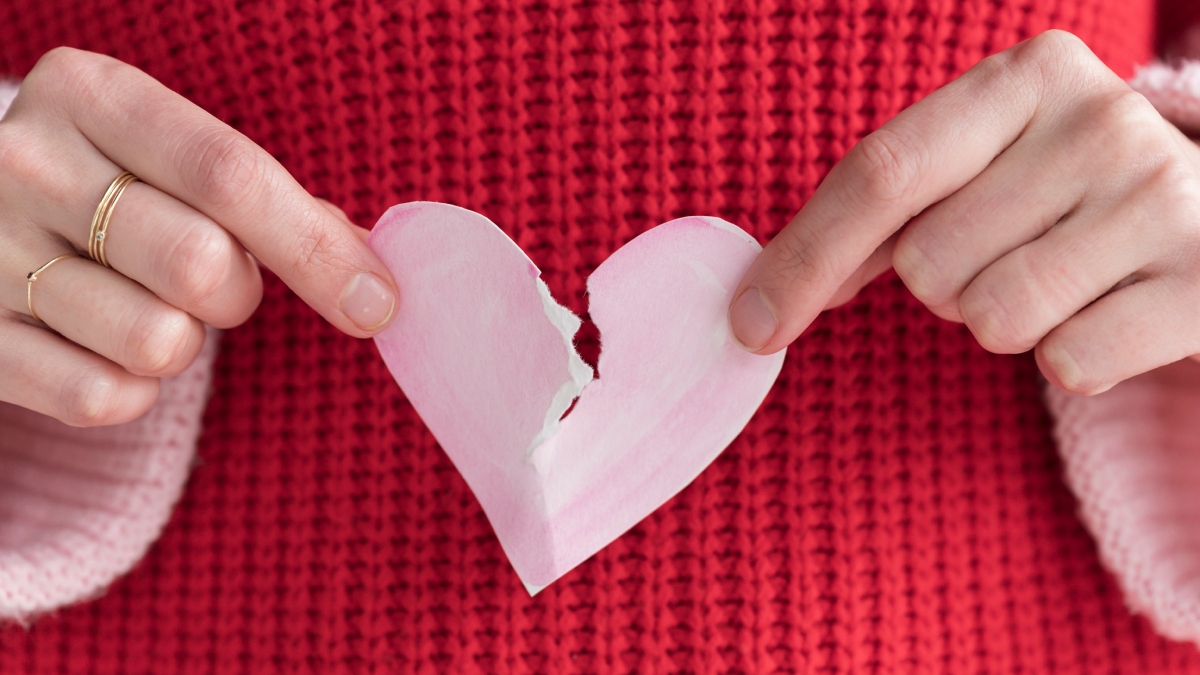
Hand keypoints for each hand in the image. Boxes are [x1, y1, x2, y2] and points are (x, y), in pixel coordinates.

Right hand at [0, 47, 397, 425]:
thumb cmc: (111, 183)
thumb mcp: (170, 154)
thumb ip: (269, 199)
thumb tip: (371, 272)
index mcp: (91, 95)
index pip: (231, 176)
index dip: (317, 248)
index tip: (378, 302)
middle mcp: (26, 162)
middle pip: (202, 265)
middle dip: (239, 295)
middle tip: (216, 283)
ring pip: (156, 341)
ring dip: (182, 343)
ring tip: (147, 307)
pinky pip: (101, 398)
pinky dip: (131, 392)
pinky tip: (106, 347)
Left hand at [730, 30, 1199, 394]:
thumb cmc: (1061, 192)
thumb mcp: (979, 166)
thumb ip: (877, 213)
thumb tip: (762, 299)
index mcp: (1028, 76)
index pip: (881, 174)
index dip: (804, 258)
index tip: (750, 325)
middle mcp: (1102, 119)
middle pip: (927, 263)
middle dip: (940, 285)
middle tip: (1008, 251)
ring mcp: (1164, 199)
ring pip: (992, 319)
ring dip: (1002, 323)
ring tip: (1061, 277)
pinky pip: (1067, 365)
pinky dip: (1069, 358)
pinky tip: (1110, 309)